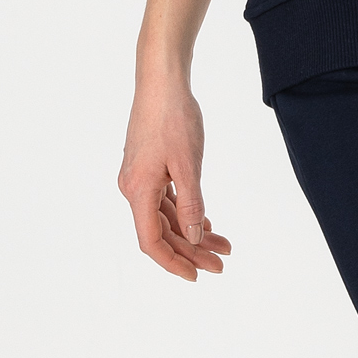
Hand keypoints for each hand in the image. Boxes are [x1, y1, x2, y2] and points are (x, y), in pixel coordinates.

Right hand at [119, 65, 232, 281]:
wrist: (162, 81)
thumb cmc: (174, 118)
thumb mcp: (188, 164)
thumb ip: (190, 204)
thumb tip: (192, 238)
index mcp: (138, 191)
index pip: (151, 241)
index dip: (173, 262)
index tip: (197, 276)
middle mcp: (134, 188)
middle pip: (162, 232)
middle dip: (191, 250)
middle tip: (222, 262)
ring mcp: (141, 178)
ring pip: (167, 217)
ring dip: (193, 233)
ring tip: (224, 245)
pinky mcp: (149, 168)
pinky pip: (167, 200)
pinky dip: (187, 214)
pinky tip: (206, 222)